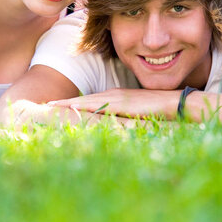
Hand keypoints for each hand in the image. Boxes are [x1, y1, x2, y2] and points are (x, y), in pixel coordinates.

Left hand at [50, 88, 180, 119]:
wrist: (175, 103)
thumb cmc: (159, 110)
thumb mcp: (138, 115)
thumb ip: (127, 118)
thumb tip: (118, 127)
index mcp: (116, 98)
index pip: (90, 101)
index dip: (73, 103)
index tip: (57, 106)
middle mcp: (113, 95)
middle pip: (84, 99)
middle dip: (65, 102)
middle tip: (47, 105)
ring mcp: (117, 97)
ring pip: (88, 100)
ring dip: (70, 103)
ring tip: (52, 106)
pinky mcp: (123, 102)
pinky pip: (100, 104)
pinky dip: (85, 105)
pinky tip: (73, 107)